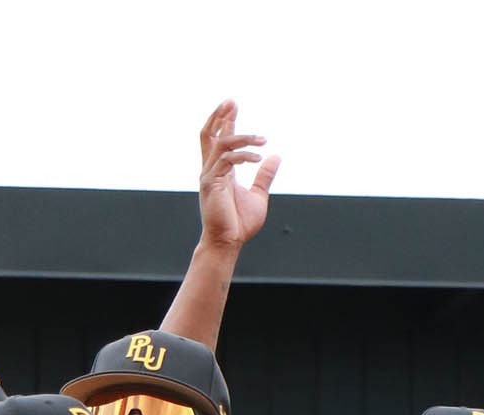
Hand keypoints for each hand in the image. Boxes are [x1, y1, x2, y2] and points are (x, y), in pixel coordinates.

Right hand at [195, 100, 278, 248]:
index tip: (233, 105)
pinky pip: (227, 160)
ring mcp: (208, 176)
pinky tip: (258, 158)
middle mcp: (210, 169)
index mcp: (219, 170)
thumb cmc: (239, 223)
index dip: (224, 121)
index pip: (218, 139)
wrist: (228, 243)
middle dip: (219, 116)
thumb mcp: (258, 194)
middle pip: (207, 134)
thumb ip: (265, 175)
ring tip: (262, 139)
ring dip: (242, 136)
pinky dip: (243, 155)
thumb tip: (276, 157)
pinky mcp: (211, 183)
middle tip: (231, 101)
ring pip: (221, 143)